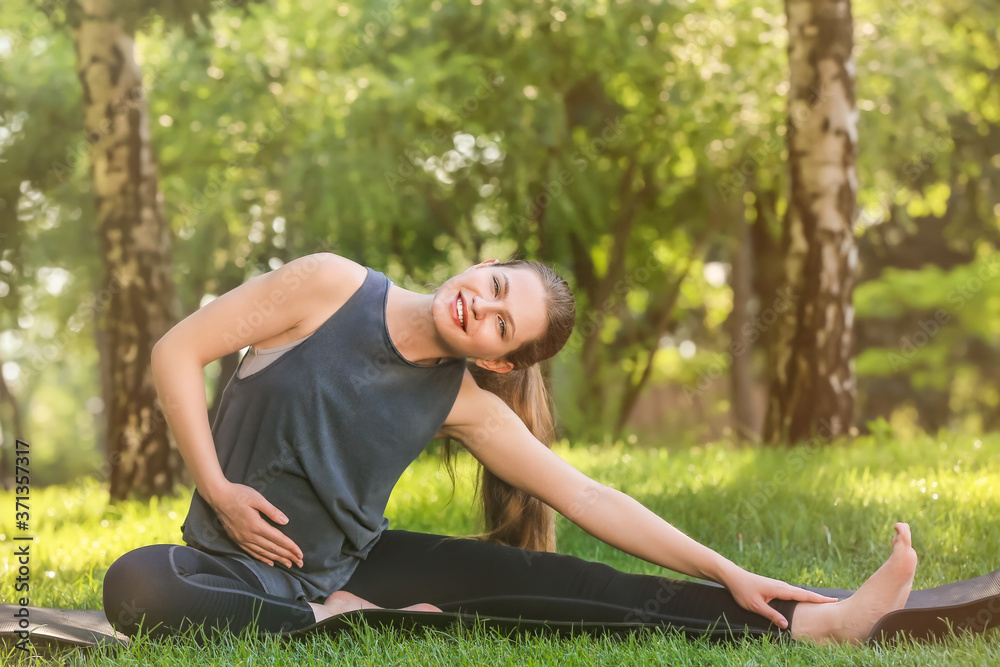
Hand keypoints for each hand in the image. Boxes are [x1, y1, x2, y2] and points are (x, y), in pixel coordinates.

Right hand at [207, 481, 304, 568]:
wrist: (218, 496)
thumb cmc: (239, 494)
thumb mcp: (258, 499)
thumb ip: (272, 511)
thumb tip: (285, 521)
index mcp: (256, 525)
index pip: (278, 539)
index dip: (291, 547)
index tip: (300, 554)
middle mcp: (249, 536)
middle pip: (272, 549)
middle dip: (288, 556)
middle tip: (300, 563)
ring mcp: (242, 539)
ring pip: (263, 553)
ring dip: (277, 560)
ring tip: (288, 564)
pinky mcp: (237, 539)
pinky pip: (252, 552)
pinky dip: (262, 558)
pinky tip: (270, 562)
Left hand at [723, 567, 838, 628]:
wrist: (733, 576)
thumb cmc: (743, 590)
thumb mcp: (755, 606)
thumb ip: (771, 615)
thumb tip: (786, 626)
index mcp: (780, 589)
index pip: (803, 595)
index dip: (818, 599)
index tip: (833, 600)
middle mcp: (781, 585)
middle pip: (804, 593)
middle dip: (819, 598)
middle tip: (835, 603)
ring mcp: (778, 585)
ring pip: (798, 593)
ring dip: (811, 597)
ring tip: (824, 604)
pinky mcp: (775, 587)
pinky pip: (792, 593)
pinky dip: (802, 596)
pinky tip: (804, 602)